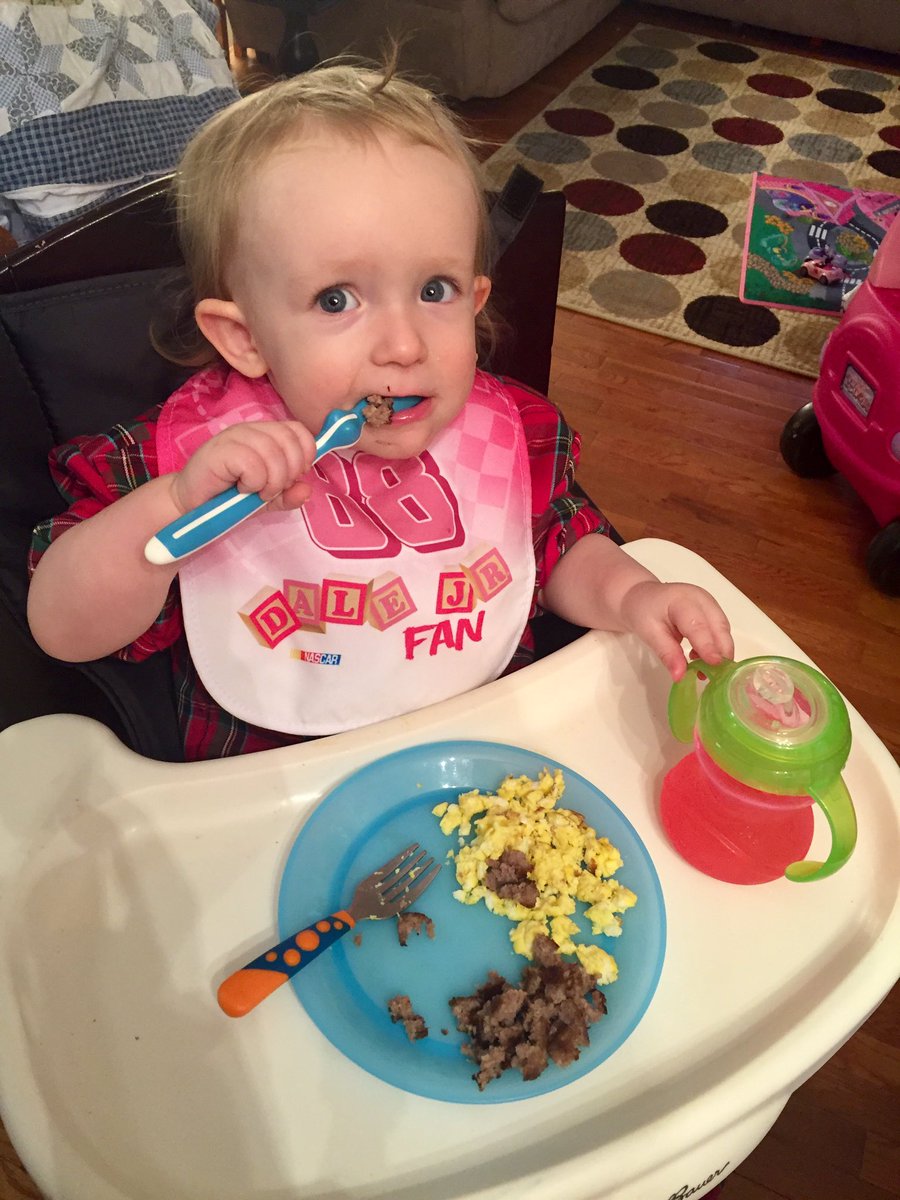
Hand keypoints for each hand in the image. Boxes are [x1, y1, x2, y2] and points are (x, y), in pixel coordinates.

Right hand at [170, 420, 316, 514]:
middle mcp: (251, 430)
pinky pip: (253, 463)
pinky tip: (241, 489)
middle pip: (289, 440)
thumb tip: (307, 490)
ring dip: (272, 481)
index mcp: (264, 434)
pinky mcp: (221, 450)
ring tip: (256, 492)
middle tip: (272, 490)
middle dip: (289, 472)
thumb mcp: (266, 498)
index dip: (304, 454)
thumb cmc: (228, 498)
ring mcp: (234, 437)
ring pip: (273, 452)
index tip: (294, 477)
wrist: (190, 506)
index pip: (298, 430)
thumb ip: (287, 494)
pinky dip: (254, 482)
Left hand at [619, 580, 733, 680]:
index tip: (714, 664)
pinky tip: (702, 660)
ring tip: (706, 671)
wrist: (642, 597)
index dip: (708, 646)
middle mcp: (701, 599)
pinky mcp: (712, 611)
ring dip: (720, 652)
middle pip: (719, 626)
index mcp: (682, 600)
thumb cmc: (643, 612)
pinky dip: (716, 647)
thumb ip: (667, 654)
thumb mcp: (649, 633)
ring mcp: (709, 604)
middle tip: (717, 676)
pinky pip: (720, 631)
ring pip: (723, 630)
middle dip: (722, 652)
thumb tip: (680, 676)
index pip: (698, 625)